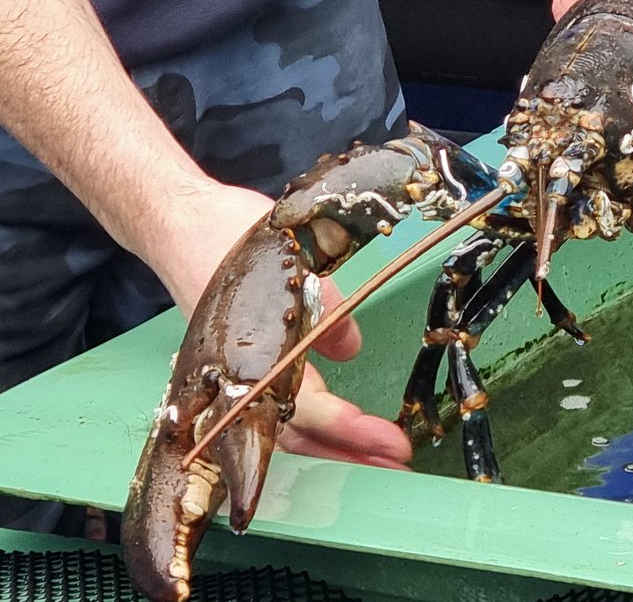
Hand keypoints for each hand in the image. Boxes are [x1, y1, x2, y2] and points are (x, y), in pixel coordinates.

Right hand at [148, 179, 411, 468]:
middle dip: (347, 453)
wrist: (179, 222)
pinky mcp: (244, 366)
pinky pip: (280, 406)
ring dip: (333, 444)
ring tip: (378, 458)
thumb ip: (323, 304)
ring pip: (287, 425)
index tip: (389, 442)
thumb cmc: (226, 236)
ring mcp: (237, 375)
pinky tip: (343, 431)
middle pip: (295, 432)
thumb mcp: (286, 256)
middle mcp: (236, 377)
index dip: (347, 428)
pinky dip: (315, 421)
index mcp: (245, 354)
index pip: (304, 407)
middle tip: (396, 466)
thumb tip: (350, 350)